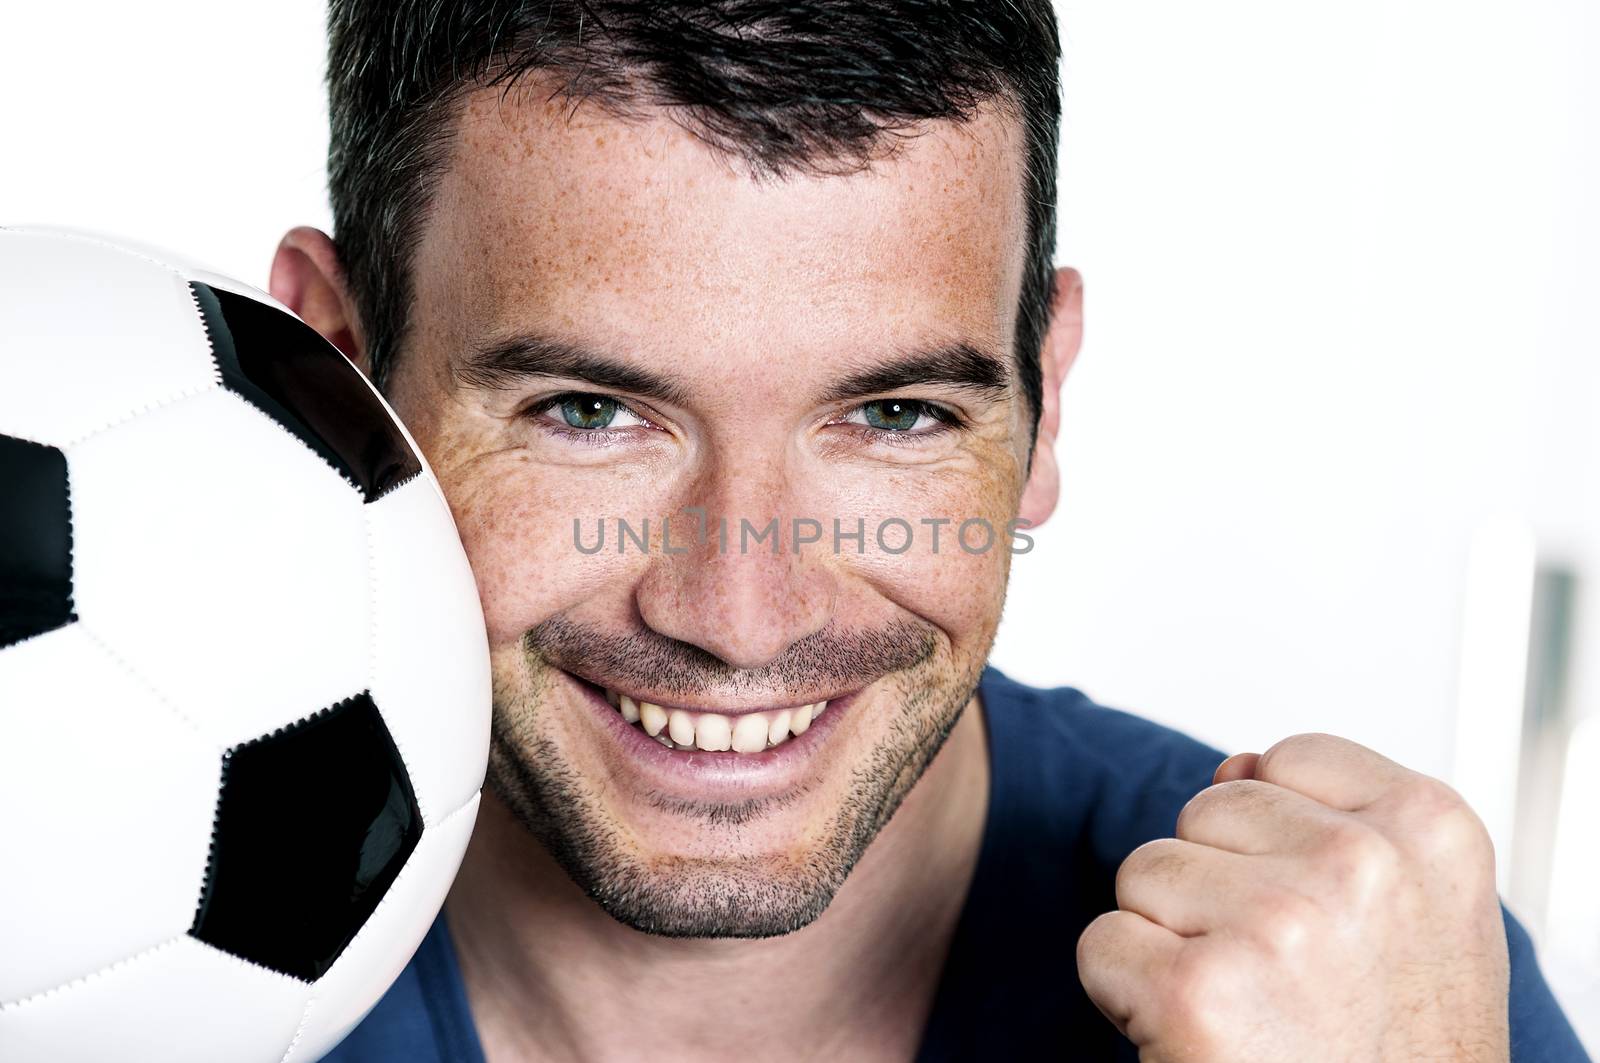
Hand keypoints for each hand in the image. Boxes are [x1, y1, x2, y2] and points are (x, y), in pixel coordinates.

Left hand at [1077, 733, 1510, 1061]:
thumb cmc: (1399, 1057)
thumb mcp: (1419, 922)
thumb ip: (1338, 824)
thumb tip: (1233, 762)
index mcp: (1431, 830)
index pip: (1287, 760)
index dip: (1278, 846)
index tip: (1325, 927)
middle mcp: (1362, 865)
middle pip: (1206, 812)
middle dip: (1217, 891)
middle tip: (1284, 986)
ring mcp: (1279, 923)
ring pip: (1145, 871)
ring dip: (1171, 944)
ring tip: (1248, 1014)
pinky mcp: (1195, 989)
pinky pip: (1102, 944)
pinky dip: (1127, 999)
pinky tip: (1198, 1041)